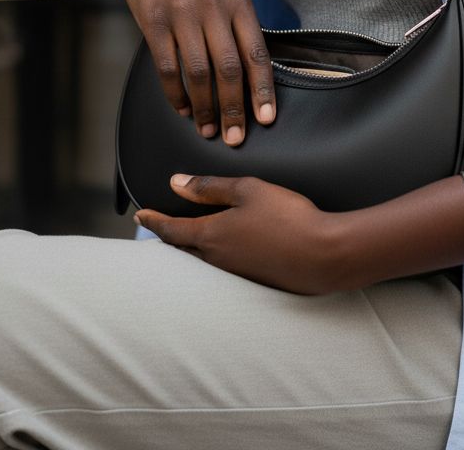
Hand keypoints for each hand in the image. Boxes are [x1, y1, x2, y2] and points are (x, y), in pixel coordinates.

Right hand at [114, 0, 274, 145]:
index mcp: (238, 1)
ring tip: (207, 128)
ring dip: (205, 107)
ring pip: (199, 72)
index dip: (263, 89)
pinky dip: (176, 94)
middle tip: (234, 137)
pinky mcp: (154, 21)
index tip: (266, 119)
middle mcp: (213, 7)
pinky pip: (168, 67)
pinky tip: (183, 108)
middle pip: (229, 68)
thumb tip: (254, 78)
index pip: (257, 52)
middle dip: (234, 108)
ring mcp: (182, 14)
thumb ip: (239, 28)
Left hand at [135, 174, 343, 294]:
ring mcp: (236, 274)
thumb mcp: (248, 190)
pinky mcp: (254, 280)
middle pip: (184, 248)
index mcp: (211, 236)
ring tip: (188, 235)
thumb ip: (211, 187)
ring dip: (192, 246)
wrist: (323, 256)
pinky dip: (215, 254)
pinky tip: (227, 247)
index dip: (154, 221)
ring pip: (204, 258)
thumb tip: (177, 184)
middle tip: (160, 226)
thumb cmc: (287, 218)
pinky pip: (224, 266)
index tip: (140, 216)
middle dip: (171, 236)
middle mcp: (218, 260)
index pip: (172, 230)